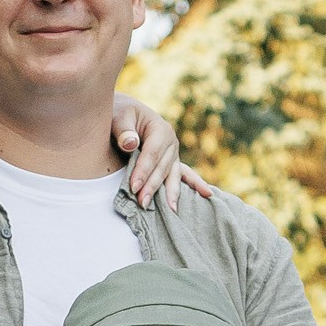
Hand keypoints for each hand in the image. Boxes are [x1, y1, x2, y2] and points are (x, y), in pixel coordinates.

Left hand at [110, 93, 213, 208]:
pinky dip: (194, 185)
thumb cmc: (120, 115)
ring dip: (170, 193)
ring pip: (172, 175)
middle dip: (153, 186)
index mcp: (160, 129)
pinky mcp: (172, 162)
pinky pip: (184, 175)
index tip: (133, 187)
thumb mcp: (118, 116)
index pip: (152, 153)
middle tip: (142, 203)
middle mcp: (171, 141)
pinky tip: (207, 195)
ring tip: (170, 210)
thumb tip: (130, 144)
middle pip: (162, 167)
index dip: (143, 170)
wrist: (126, 114)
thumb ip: (123, 130)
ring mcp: (174, 153)